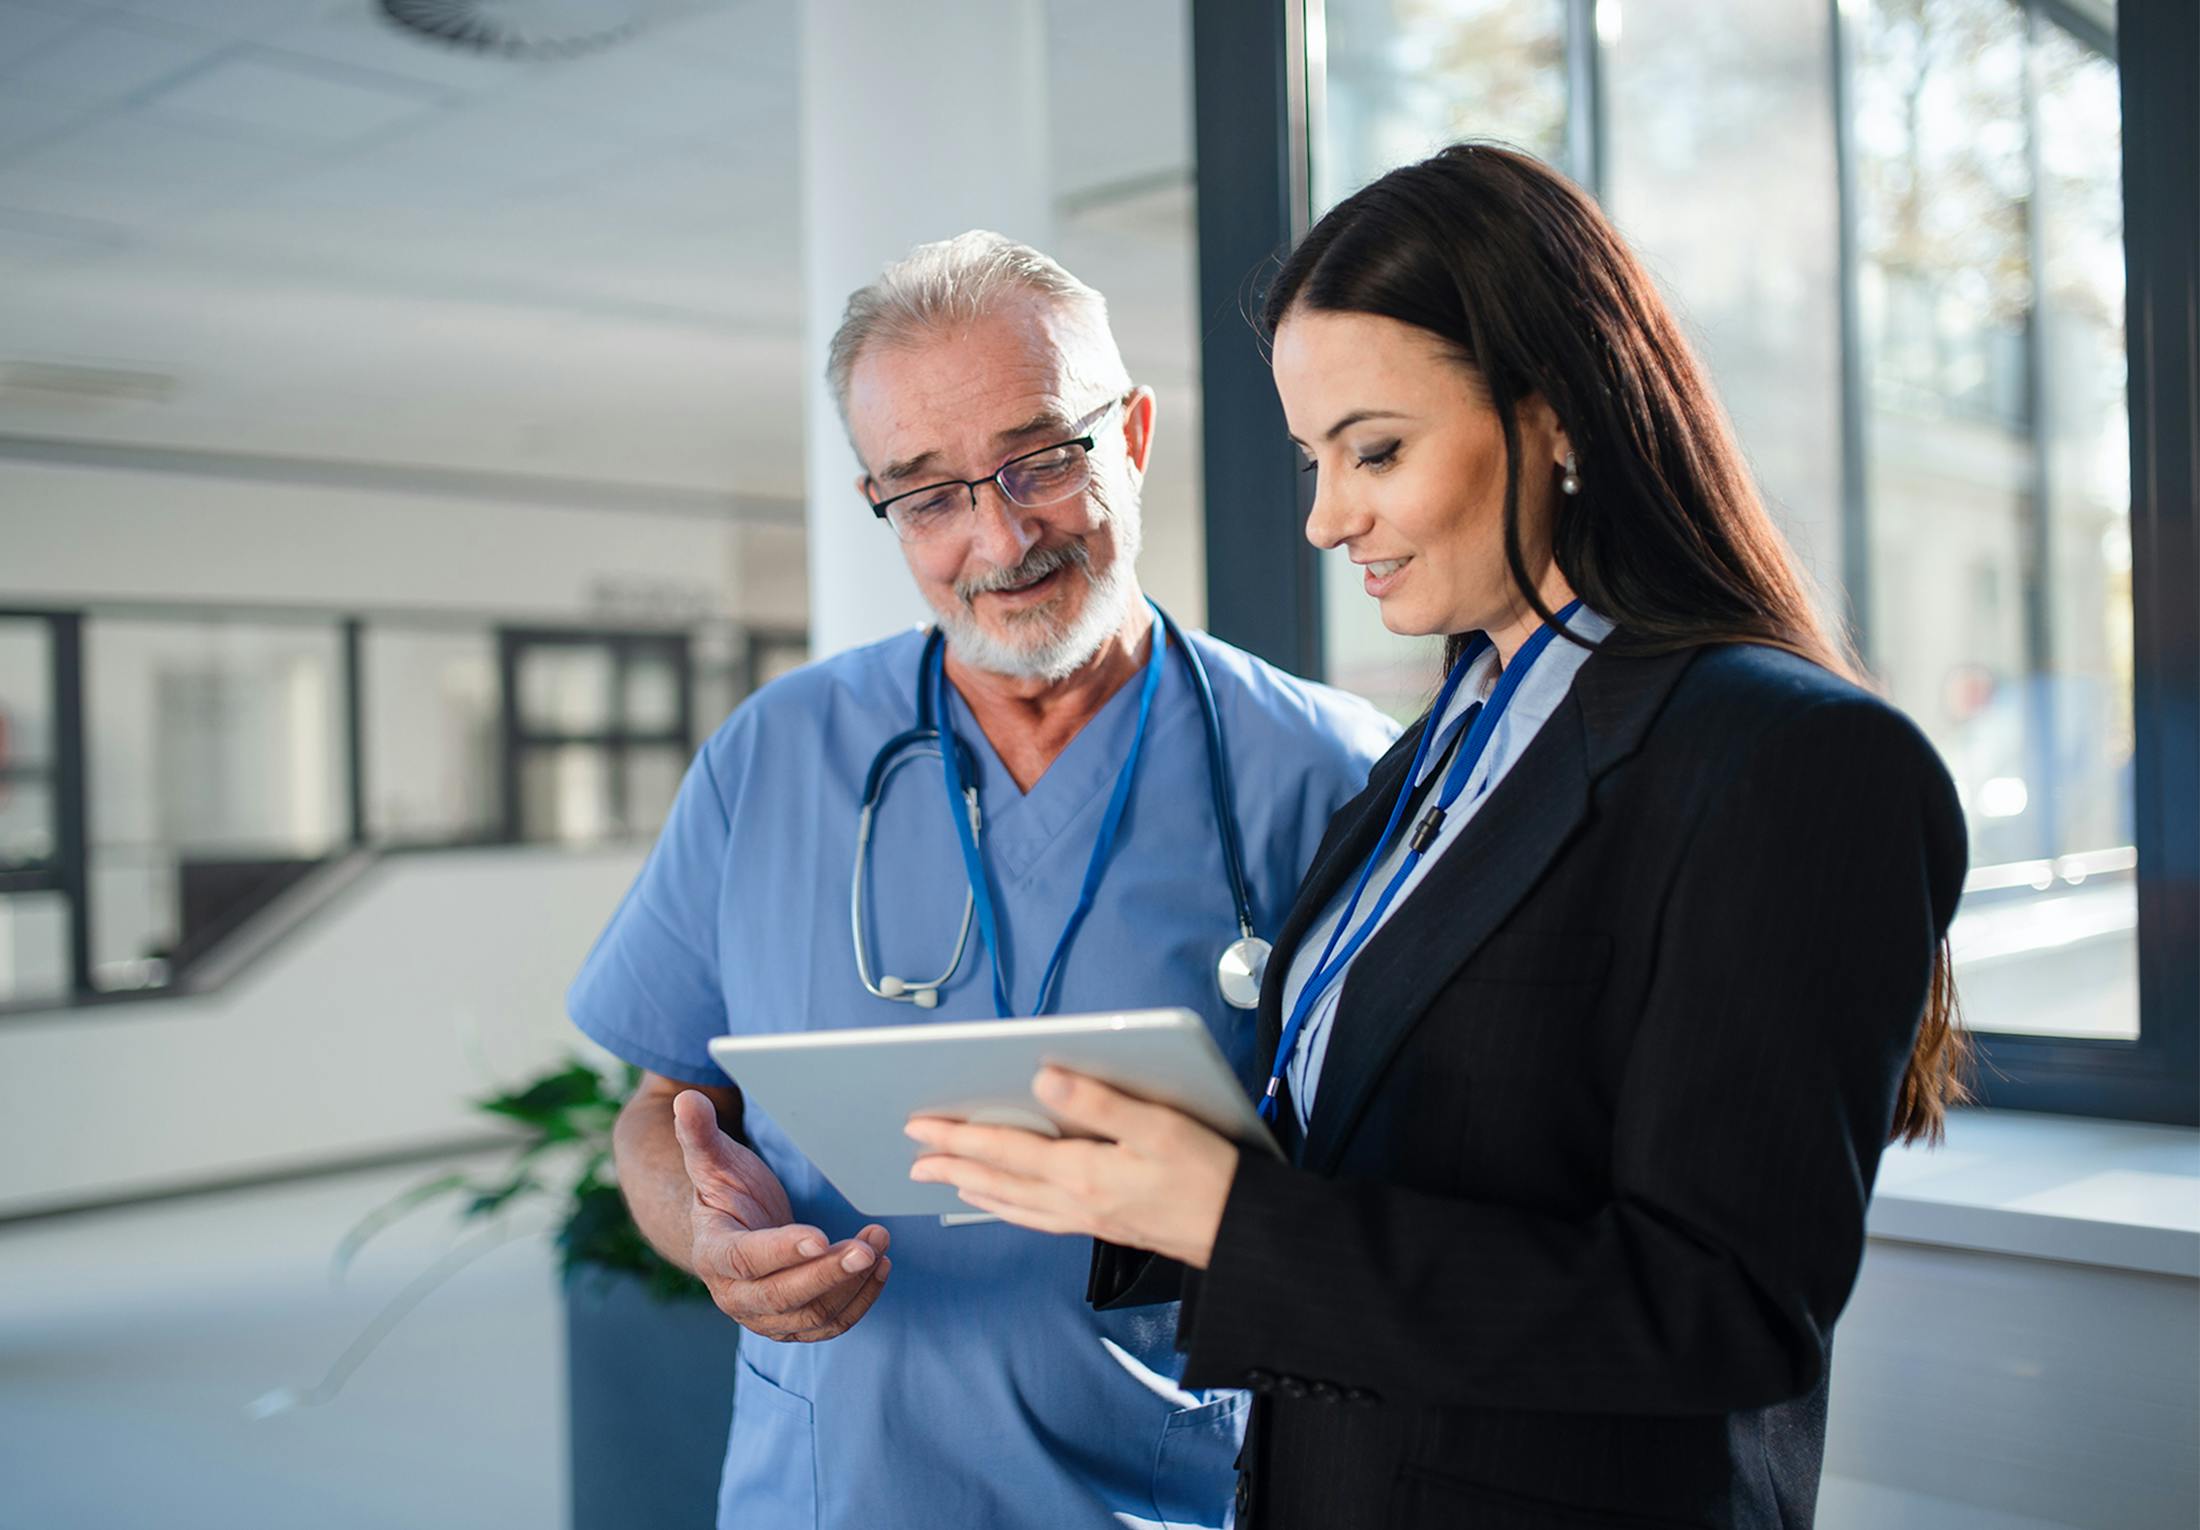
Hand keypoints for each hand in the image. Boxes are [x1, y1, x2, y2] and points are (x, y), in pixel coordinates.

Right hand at [672, 1090, 890, 1340]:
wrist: (732, 1232)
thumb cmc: (726, 1191)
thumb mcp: (713, 1160)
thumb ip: (699, 1134)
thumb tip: (687, 1100)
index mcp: (713, 1253)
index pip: (746, 1259)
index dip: (782, 1250)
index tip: (820, 1235)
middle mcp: (734, 1294)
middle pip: (783, 1296)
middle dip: (827, 1273)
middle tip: (866, 1248)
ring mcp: (764, 1316)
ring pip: (811, 1315)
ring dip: (850, 1284)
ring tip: (879, 1245)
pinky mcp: (792, 1324)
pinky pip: (829, 1325)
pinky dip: (859, 1301)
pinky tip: (880, 1268)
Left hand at [904, 1067, 1238, 1268]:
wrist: (1239, 1232)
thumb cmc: (1207, 1175)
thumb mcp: (1157, 1124)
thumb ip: (1097, 1101)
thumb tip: (1042, 1077)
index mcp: (1082, 1172)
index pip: (1005, 1149)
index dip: (959, 1136)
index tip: (920, 1126)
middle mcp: (1074, 1201)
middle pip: (998, 1181)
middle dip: (953, 1166)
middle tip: (914, 1157)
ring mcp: (1086, 1219)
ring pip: (1013, 1204)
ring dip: (974, 1190)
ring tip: (945, 1181)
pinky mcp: (1101, 1226)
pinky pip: (1037, 1218)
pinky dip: (1008, 1209)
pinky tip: (1004, 1204)